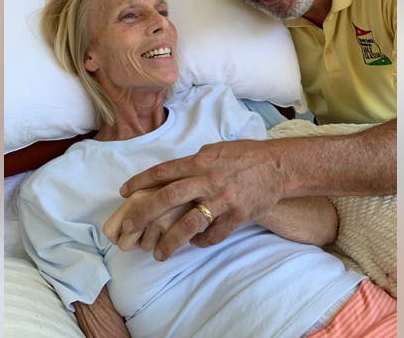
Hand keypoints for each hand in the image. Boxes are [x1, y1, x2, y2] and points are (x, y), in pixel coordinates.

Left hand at [105, 139, 287, 260]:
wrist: (279, 166)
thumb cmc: (246, 155)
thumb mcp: (216, 150)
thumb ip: (195, 162)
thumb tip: (174, 172)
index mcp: (200, 162)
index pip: (162, 172)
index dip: (140, 182)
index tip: (124, 193)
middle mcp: (208, 181)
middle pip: (167, 199)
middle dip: (143, 214)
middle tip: (128, 228)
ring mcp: (223, 200)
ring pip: (188, 224)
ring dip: (170, 241)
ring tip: (158, 254)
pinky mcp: (238, 216)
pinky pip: (214, 235)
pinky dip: (201, 242)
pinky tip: (194, 244)